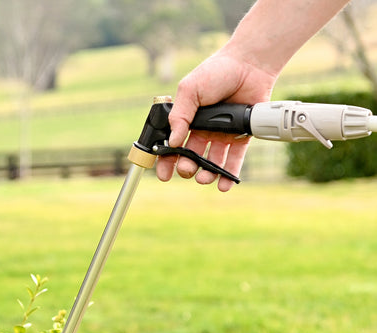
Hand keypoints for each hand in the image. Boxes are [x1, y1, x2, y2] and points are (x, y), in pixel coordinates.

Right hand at [156, 50, 276, 190]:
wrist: (249, 64)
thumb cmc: (217, 72)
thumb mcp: (190, 89)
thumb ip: (179, 116)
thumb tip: (174, 142)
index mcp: (188, 119)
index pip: (173, 145)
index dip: (167, 161)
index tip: (164, 175)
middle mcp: (204, 130)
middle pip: (192, 157)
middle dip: (187, 167)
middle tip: (187, 170)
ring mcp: (222, 135)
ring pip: (212, 162)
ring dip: (206, 174)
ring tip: (204, 178)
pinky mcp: (241, 137)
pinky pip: (234, 160)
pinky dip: (229, 175)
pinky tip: (223, 186)